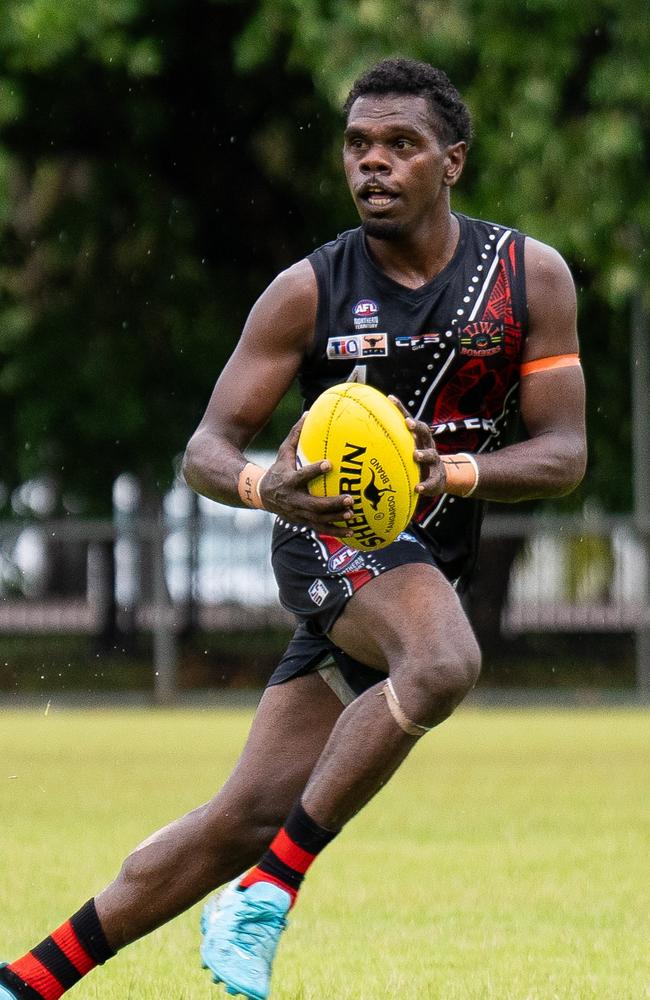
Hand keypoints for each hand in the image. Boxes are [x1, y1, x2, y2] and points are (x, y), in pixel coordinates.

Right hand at [258, 415, 354, 534]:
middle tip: (350, 498)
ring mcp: (298, 513)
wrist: (261, 495)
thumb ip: (296, 435)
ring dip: (336, 518)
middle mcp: (293, 499)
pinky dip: (335, 531)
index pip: (302, 475)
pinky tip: (352, 532)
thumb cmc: (277, 470)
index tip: (329, 463)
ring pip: (318, 519)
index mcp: (289, 480)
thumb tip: (309, 413)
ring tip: (352, 514)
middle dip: (332, 503)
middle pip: (313, 504)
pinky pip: (320, 529)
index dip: (314, 470)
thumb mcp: (283, 452)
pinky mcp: (302, 522)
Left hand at [388, 396, 445, 495]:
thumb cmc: (415, 463)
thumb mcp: (406, 453)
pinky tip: (417, 488)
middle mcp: (427, 446)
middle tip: (408, 424)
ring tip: (416, 455)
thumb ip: (390, 446)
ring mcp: (433, 461)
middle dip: (416, 426)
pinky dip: (425, 485)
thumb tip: (361, 440)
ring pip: (430, 455)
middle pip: (424, 431)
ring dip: (423, 454)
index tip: (390, 399)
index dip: (400, 409)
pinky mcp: (436, 478)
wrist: (438, 479)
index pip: (408, 420)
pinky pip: (431, 482)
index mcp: (417, 438)